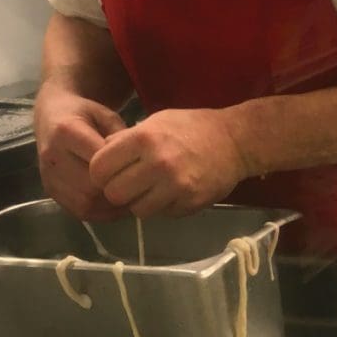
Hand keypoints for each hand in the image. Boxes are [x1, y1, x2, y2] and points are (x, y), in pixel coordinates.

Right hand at [34, 82, 128, 221]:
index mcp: (66, 132)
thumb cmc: (85, 115)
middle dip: (117, 191)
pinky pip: (78, 211)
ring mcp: (48, 176)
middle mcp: (52, 156)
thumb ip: (122, 138)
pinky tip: (114, 205)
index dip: (122, 170)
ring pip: (85, 203)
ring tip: (129, 198)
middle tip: (138, 191)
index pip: (100, 162)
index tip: (140, 172)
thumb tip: (140, 164)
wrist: (52, 116)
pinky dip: (100, 212)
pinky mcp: (49, 191)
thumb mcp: (107, 116)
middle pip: (91, 187)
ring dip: (110, 206)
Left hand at [89, 108, 248, 217]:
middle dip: (118, 192)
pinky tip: (172, 193)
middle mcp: (157, 164)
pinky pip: (163, 214)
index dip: (100, 173)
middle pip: (115, 193)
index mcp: (144, 139)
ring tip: (151, 191)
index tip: (109, 173)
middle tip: (128, 186)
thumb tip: (101, 155)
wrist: (236, 141)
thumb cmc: (193, 127)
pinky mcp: (190, 203)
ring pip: (137, 210)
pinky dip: (163, 207)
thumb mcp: (156, 122)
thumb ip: (127, 140)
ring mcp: (175, 186)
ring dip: (140, 203)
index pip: (100, 167)